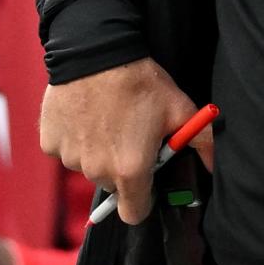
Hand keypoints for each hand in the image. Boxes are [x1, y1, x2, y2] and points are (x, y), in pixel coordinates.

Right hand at [40, 58, 213, 225]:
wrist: (97, 51)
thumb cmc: (140, 81)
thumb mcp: (180, 108)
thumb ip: (202, 142)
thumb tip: (214, 166)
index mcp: (130, 170)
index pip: (135, 213)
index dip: (144, 200)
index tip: (148, 179)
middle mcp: (97, 171)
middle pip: (113, 185)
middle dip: (123, 168)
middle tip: (132, 134)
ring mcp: (70, 158)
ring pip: (88, 167)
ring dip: (98, 151)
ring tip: (110, 118)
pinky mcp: (49, 143)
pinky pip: (65, 150)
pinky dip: (75, 138)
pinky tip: (87, 114)